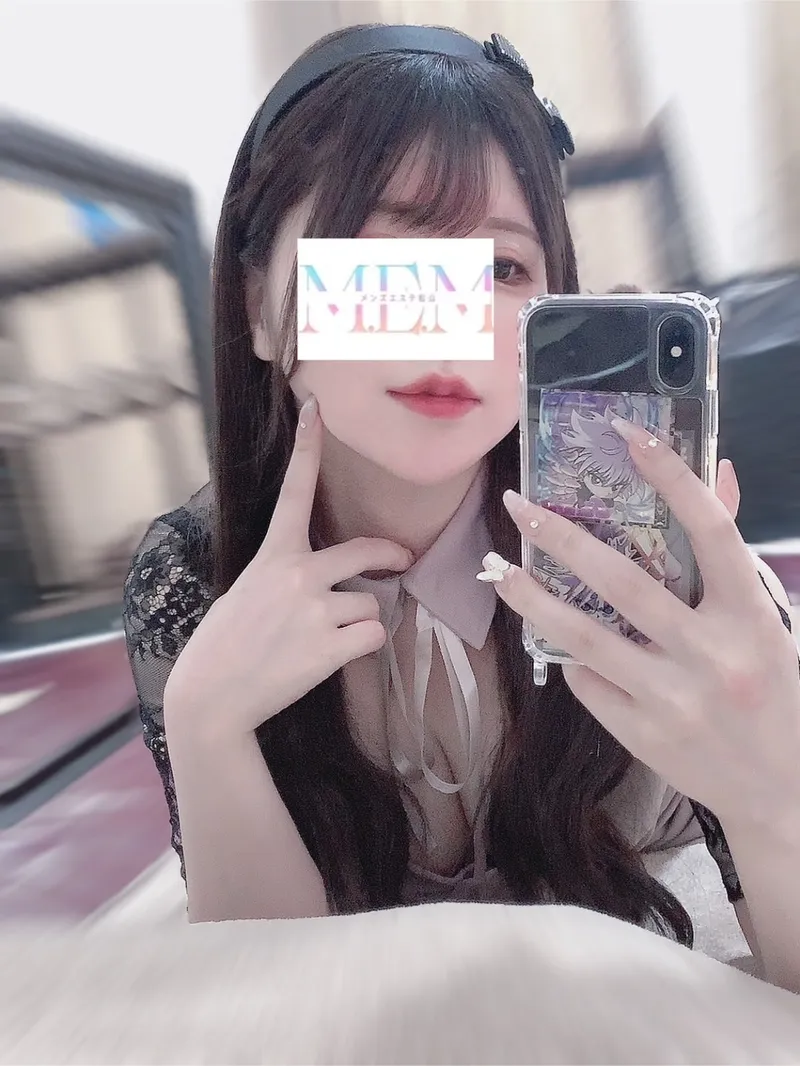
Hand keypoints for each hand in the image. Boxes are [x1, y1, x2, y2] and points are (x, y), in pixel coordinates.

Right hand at [165, 396, 411, 736]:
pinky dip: (364, 648)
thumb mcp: (247, 592)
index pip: (295, 491)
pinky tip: (333, 658)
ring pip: (372, 604)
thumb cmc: (224, 644)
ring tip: (324, 642)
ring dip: (360, 622)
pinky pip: (374, 636)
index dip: (308, 447)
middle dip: (389, 555)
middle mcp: (298, 573)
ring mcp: (317, 609)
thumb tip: (323, 579)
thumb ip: (285, 574)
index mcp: (272, 555)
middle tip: (401, 559)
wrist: (213, 696)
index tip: (317, 409)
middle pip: (365, 550)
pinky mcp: (332, 645)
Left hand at [483, 421, 799, 832]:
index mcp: (751, 619)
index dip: (672, 477)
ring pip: (585, 637)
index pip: (712, 531)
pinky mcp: (644, 736)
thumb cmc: (775, 692)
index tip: (629, 434)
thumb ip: (731, 555)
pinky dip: (572, 657)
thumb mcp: (767, 622)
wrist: (785, 791)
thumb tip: (715, 473)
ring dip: (534, 598)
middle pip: (623, 582)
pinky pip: (588, 682)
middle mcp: (713, 657)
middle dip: (563, 538)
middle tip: (520, 504)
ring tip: (501, 570)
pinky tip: (563, 641)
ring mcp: (674, 700)